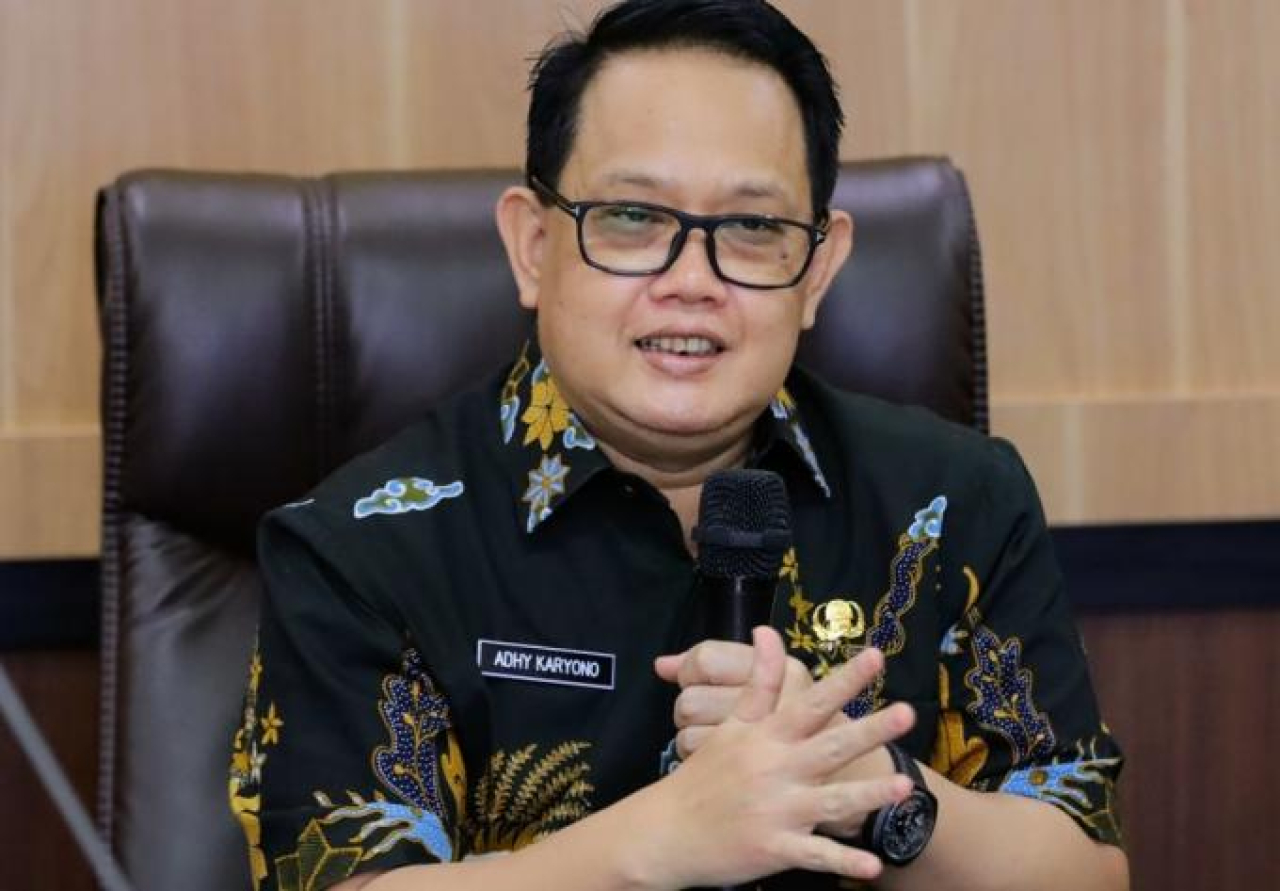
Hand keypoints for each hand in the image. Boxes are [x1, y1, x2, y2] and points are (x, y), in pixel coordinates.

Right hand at [643, 627, 914, 887]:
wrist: (667, 830)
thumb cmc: (705, 775)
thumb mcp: (729, 725)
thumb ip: (757, 681)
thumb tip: (768, 633)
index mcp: (766, 737)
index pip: (810, 701)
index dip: (843, 680)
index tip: (873, 656)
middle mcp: (776, 769)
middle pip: (830, 746)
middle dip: (869, 730)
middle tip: (907, 711)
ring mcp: (777, 811)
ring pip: (829, 802)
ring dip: (865, 796)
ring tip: (901, 786)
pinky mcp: (775, 849)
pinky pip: (815, 856)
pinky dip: (842, 861)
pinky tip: (872, 865)